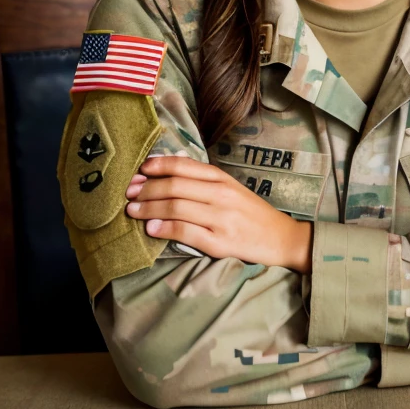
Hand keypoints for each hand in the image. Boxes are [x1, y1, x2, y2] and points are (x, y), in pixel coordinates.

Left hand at [124, 155, 313, 273]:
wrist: (281, 237)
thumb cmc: (251, 212)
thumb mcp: (230, 188)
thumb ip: (203, 180)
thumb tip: (170, 168)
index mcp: (221, 178)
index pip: (183, 166)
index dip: (157, 166)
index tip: (139, 170)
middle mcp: (220, 194)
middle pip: (175, 186)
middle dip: (146, 189)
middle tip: (128, 193)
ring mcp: (220, 218)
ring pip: (176, 208)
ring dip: (149, 209)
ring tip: (133, 211)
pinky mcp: (220, 242)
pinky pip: (186, 232)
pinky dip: (165, 229)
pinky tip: (151, 229)